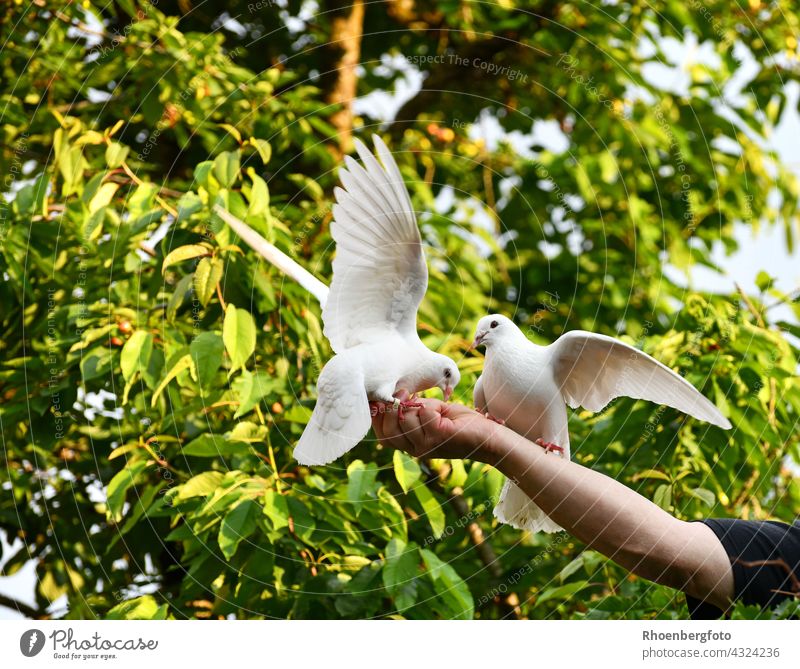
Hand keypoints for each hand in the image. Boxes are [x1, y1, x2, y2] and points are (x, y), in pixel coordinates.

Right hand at [371, 392, 499, 460]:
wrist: (490, 439)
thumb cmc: (462, 424)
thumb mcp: (432, 416)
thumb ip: (414, 411)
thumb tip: (396, 396)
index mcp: (412, 446)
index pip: (383, 437)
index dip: (378, 417)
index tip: (383, 399)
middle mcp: (416, 450)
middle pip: (389, 429)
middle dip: (393, 407)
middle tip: (406, 394)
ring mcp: (426, 446)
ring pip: (406, 419)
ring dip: (417, 405)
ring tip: (433, 406)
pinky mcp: (439, 437)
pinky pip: (424, 413)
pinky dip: (432, 406)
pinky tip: (443, 410)